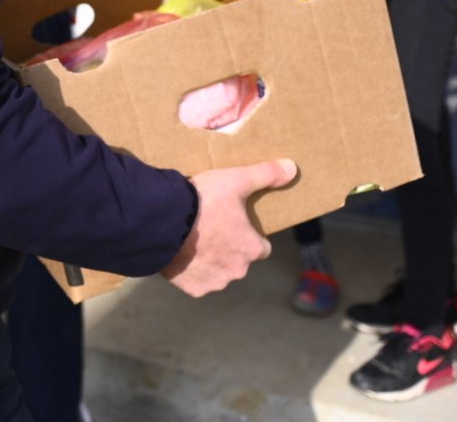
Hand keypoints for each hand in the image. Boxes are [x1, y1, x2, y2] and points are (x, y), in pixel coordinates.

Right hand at [161, 158, 296, 296]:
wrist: (164, 220)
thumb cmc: (203, 201)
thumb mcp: (236, 180)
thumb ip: (265, 174)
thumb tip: (292, 167)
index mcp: (252, 247)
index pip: (261, 247)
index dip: (249, 235)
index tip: (233, 223)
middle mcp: (238, 270)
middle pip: (238, 260)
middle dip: (228, 248)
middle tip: (209, 228)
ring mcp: (215, 281)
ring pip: (218, 272)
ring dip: (210, 261)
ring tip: (192, 240)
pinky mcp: (194, 288)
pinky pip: (197, 282)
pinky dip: (191, 272)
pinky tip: (181, 255)